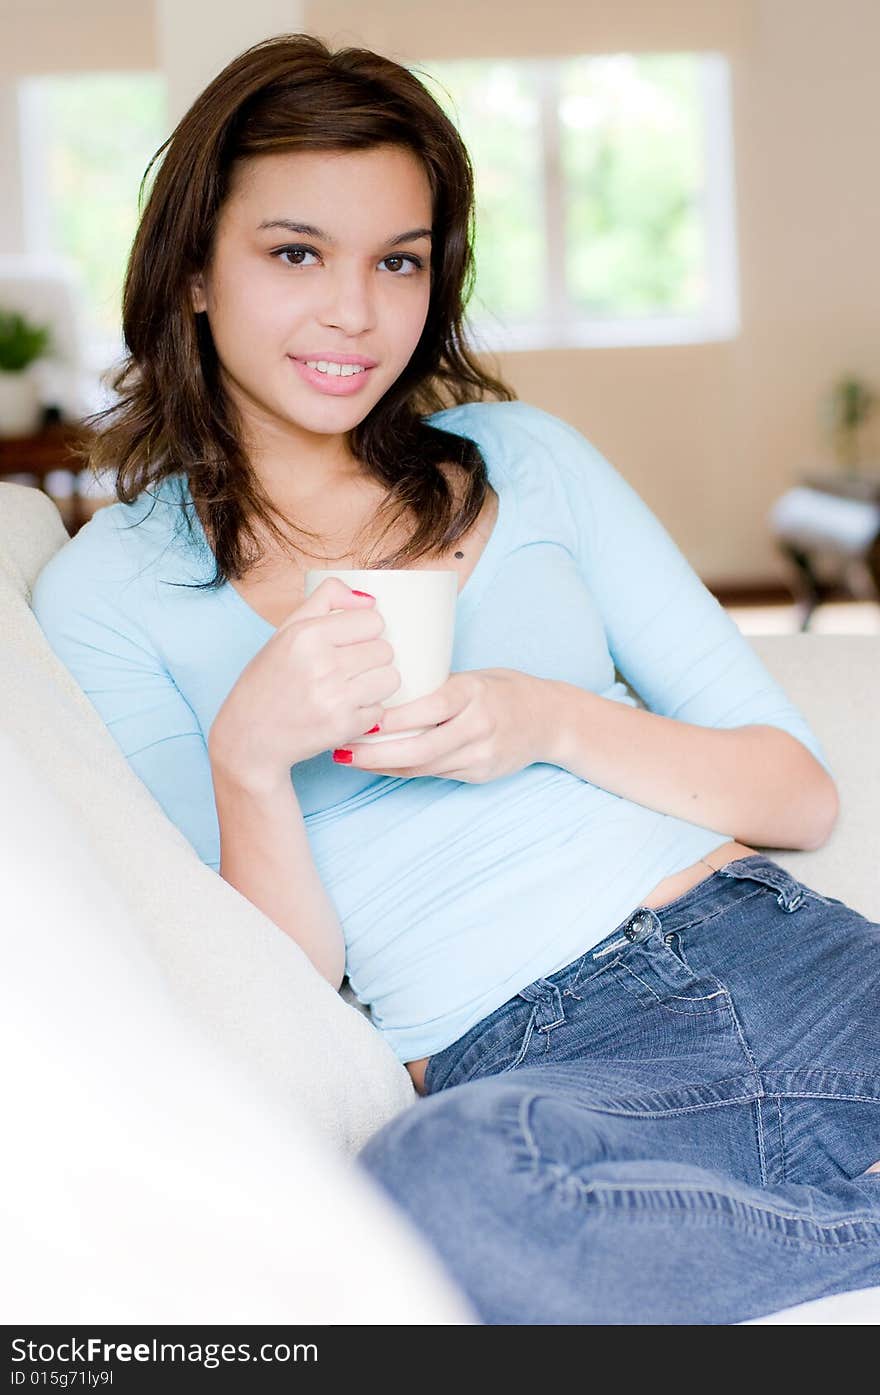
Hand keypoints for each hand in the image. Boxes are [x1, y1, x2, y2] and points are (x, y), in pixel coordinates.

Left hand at [332, 668, 546, 782]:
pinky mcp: (479, 774)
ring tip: (350, 758)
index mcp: (475, 693)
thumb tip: (384, 689)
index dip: (392, 719)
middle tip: (342, 749)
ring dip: (383, 765)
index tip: (359, 717)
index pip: (428, 707)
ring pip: (423, 766)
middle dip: (377, 753)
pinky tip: (379, 766)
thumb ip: (436, 687)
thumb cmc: (503, 690)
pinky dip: (403, 770)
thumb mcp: (473, 677)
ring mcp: (481, 755)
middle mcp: (479, 726)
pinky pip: (433, 775)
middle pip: (421, 748)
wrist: (549, 721)